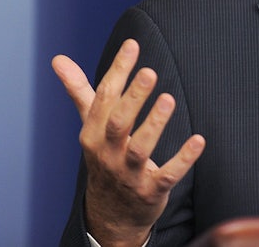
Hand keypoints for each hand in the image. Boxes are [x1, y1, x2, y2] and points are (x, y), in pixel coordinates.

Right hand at [52, 39, 204, 246]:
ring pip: (140, 148)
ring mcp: (129, 173)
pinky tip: (199, 140)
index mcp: (93, 134)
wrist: (110, 213)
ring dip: (154, 124)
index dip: (118, 71)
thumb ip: (80, 92)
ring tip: (169, 99)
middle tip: (150, 72)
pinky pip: (168, 175)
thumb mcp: (90, 126)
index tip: (133, 45)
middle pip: (118, 123)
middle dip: (133, 98)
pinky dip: (183, 159)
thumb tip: (58, 60)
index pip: (104, 98)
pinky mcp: (151, 190)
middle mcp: (108, 153)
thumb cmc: (104, 157)